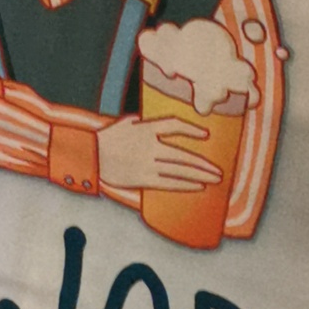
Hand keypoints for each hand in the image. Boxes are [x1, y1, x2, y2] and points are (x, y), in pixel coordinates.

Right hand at [98, 116, 222, 192]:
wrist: (90, 156)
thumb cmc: (107, 138)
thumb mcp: (126, 122)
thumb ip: (145, 121)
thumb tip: (161, 123)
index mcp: (146, 128)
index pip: (174, 126)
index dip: (192, 130)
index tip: (206, 136)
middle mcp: (150, 146)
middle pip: (184, 155)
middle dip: (204, 164)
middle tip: (219, 171)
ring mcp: (147, 163)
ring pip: (180, 170)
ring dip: (200, 176)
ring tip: (214, 179)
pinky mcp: (142, 178)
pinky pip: (168, 182)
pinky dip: (185, 185)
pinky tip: (198, 187)